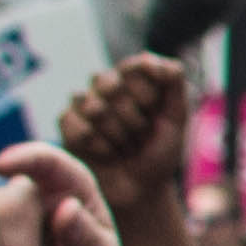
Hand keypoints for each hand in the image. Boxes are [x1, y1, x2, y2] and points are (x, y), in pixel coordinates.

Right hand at [62, 55, 194, 215]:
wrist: (141, 187)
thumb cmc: (160, 152)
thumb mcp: (177, 117)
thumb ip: (174, 82)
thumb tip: (150, 58)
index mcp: (133, 79)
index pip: (134, 66)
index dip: (146, 93)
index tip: (155, 112)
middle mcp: (106, 85)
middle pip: (112, 87)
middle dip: (134, 119)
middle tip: (141, 136)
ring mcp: (84, 103)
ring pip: (95, 108)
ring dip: (119, 136)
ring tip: (126, 146)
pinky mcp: (67, 123)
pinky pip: (79, 128)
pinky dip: (100, 147)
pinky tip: (107, 153)